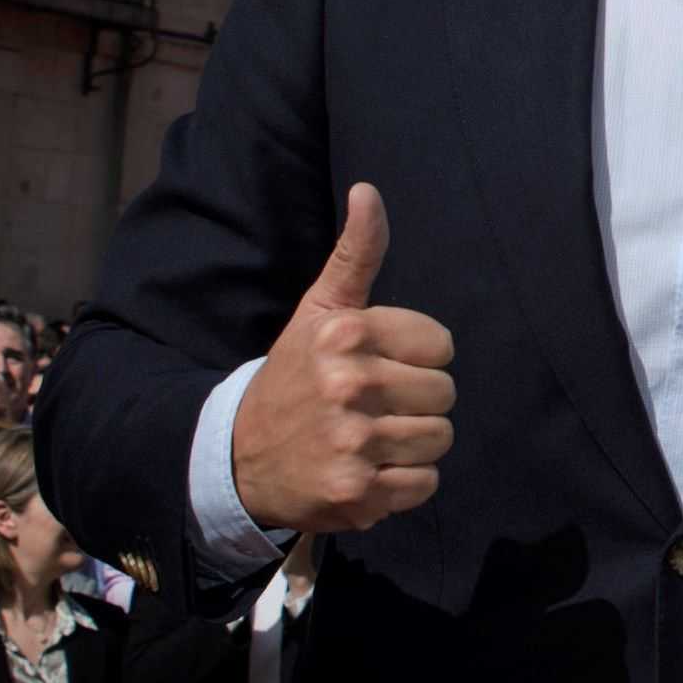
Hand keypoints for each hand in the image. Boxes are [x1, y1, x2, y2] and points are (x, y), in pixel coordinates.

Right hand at [228, 187, 457, 536]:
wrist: (238, 456)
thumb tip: (369, 190)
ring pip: (439, 439)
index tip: (379, 367)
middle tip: (374, 408)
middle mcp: (348, 384)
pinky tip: (368, 471)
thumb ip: (355, 254)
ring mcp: (352, 442)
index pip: (440, 345)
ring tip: (371, 440)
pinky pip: (425, 484)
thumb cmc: (295, 377)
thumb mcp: (319, 310)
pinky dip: (403, 484)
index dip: (416, 359)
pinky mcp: (357, 492)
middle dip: (417, 403)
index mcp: (345, 334)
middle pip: (445, 394)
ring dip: (412, 445)